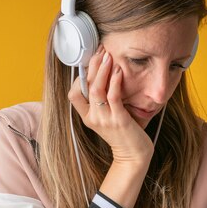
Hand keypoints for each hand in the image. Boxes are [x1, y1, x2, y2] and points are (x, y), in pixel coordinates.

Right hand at [68, 46, 153, 164]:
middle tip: (101, 50)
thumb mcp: (107, 119)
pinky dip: (115, 81)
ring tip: (108, 56)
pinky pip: (113, 96)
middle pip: (85, 86)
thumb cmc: (124, 135)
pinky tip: (119, 70)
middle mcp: (93, 118)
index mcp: (87, 117)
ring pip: (97, 89)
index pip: (73, 94)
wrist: (133, 156)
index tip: (90, 62)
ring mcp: (105, 119)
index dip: (80, 76)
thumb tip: (105, 80)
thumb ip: (103, 103)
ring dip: (102, 69)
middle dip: (92, 65)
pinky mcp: (119, 119)